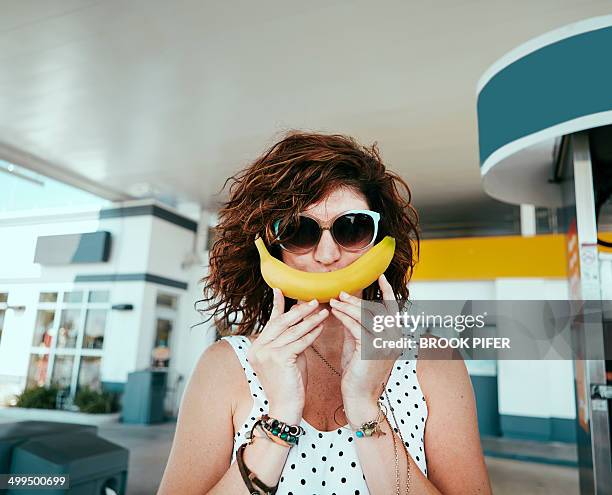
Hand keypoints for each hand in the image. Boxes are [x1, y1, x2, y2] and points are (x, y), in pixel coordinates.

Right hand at [246, 288, 328, 423]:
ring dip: (310, 320)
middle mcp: (258, 348)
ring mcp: (266, 353)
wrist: (285, 408)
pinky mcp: (279, 358)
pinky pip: (299, 341)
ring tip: (323, 312)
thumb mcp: (289, 357)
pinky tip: (321, 327)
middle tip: (314, 301)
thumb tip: (301, 319)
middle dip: (299, 310)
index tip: (281, 290)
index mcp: (257, 347)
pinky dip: (312, 334)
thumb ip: (291, 340)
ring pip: (293, 331)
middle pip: (282, 322)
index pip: (270, 322)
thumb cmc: (290, 384)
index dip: (277, 305)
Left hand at [328, 274, 403, 420]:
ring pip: (366, 317)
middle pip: (377, 310)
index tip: (380, 277)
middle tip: (342, 292)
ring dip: (348, 306)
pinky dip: (344, 317)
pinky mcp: (371, 350)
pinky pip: (356, 328)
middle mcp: (394, 339)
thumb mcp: (359, 344)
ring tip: (335, 300)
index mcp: (394, 337)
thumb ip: (357, 325)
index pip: (393, 309)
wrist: (359, 398)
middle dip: (358, 299)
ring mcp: (384, 345)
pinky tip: (334, 312)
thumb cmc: (358, 372)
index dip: (387, 292)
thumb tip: (348, 306)